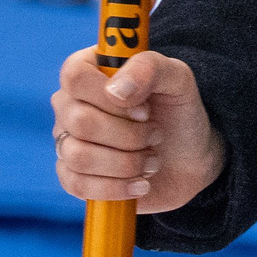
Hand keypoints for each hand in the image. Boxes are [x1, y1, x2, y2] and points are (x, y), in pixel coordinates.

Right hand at [51, 46, 224, 212]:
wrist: (188, 160)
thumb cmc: (178, 112)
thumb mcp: (177, 79)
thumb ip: (149, 68)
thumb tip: (116, 91)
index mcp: (89, 69)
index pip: (74, 76)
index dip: (108, 96)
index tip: (144, 110)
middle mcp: (71, 102)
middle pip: (78, 121)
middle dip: (128, 136)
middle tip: (156, 135)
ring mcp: (68, 139)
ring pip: (78, 156)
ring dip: (126, 164)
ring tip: (151, 161)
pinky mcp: (72, 176)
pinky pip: (75, 185)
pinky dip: (115, 188)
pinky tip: (139, 183)